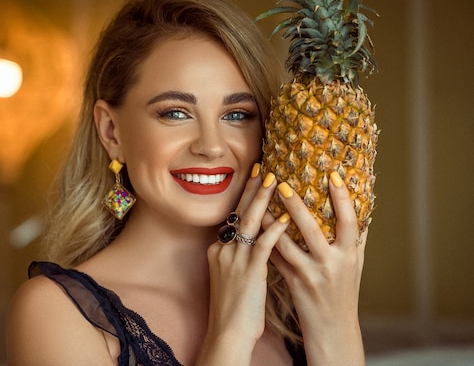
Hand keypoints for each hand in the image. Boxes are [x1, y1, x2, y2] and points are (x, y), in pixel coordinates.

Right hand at [197, 164, 288, 365]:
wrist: (227, 333)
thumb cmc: (234, 310)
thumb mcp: (231, 277)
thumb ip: (241, 257)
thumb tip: (256, 244)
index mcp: (219, 251)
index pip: (233, 217)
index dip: (244, 197)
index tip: (254, 178)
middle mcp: (223, 251)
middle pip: (239, 212)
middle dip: (252, 189)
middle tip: (263, 167)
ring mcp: (234, 260)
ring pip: (249, 223)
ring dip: (262, 200)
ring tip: (275, 180)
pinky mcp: (248, 272)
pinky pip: (261, 246)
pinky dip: (273, 230)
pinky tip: (284, 218)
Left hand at [269, 171, 366, 365]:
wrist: (333, 329)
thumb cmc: (344, 292)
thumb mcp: (354, 264)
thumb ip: (355, 237)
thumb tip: (362, 205)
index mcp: (351, 255)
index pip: (350, 222)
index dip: (343, 198)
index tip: (333, 174)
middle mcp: (333, 263)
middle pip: (313, 229)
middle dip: (297, 205)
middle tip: (282, 183)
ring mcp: (312, 274)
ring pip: (287, 243)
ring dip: (271, 221)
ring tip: (259, 202)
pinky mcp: (294, 283)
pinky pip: (276, 258)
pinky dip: (266, 241)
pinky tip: (255, 227)